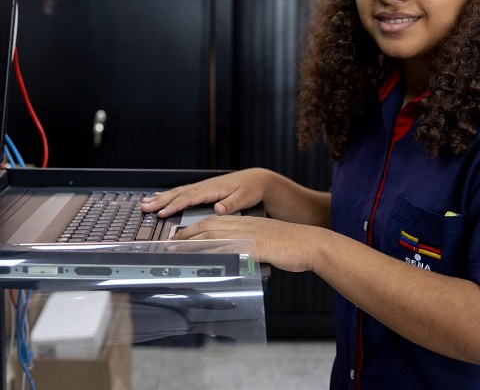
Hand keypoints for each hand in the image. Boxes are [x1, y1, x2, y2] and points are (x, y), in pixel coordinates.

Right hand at [140, 168, 270, 217]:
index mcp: (212, 189)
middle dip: (160, 201)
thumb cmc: (251, 189)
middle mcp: (204, 186)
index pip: (189, 198)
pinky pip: (182, 192)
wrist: (257, 179)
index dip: (174, 206)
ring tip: (145, 203)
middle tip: (144, 208)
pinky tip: (160, 197)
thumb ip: (231, 204)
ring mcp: (202, 187)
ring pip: (177, 192)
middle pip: (178, 194)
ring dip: (161, 198)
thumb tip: (219, 209)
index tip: (162, 213)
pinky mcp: (203, 189)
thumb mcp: (244, 198)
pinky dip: (169, 195)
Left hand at [171, 215, 321, 272]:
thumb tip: (234, 256)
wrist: (310, 244)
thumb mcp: (265, 243)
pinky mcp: (255, 246)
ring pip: (214, 234)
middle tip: (169, 241)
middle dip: (186, 233)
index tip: (179, 236)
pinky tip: (202, 257)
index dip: (194, 228)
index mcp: (246, 223)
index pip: (214, 222)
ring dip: (192, 241)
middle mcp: (244, 225)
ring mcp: (249, 234)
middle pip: (209, 225)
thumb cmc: (291, 246)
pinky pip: (229, 247)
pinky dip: (212, 251)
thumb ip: (248, 247)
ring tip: (175, 248)